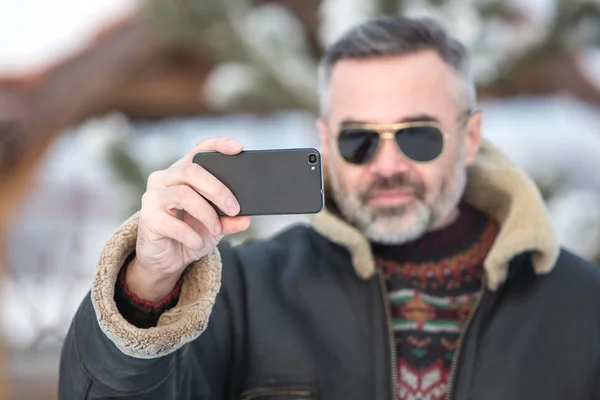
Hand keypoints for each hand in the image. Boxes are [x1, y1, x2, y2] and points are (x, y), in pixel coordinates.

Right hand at [126, 137, 250, 301]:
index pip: (199, 150)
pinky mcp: (147, 218)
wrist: (165, 260)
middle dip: (218, 189)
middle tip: (234, 208)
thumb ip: (229, 220)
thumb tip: (246, 218)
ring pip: (183, 194)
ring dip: (206, 213)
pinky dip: (191, 234)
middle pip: (191, 171)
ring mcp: (153, 197)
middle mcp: (164, 179)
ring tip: (216, 229)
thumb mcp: (215, 227)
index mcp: (182, 173)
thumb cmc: (190, 234)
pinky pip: (173, 223)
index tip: (238, 148)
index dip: (218, 145)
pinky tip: (198, 242)